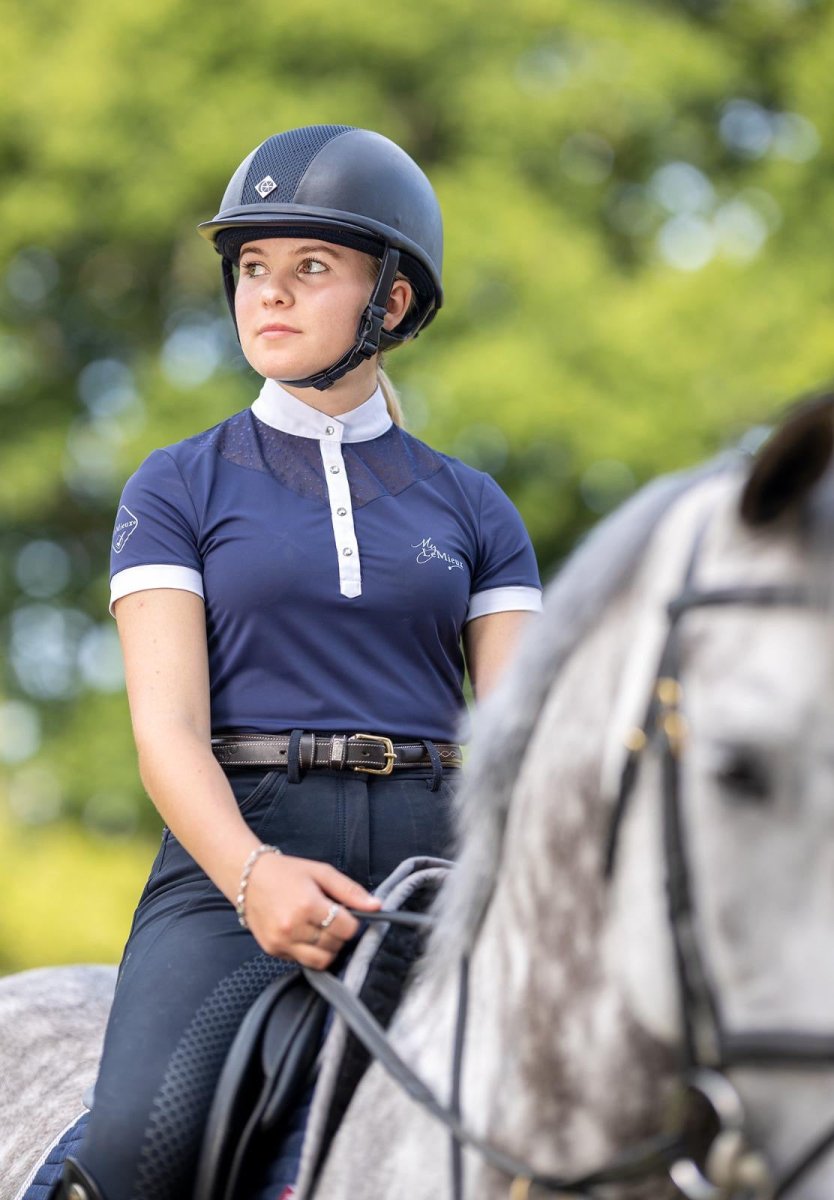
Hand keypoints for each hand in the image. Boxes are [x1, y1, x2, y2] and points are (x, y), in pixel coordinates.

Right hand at [243, 853, 380, 968]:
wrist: (248, 878)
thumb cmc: (287, 872)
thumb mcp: (321, 872)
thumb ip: (350, 891)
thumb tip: (377, 906)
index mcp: (307, 904)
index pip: (346, 928)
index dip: (351, 921)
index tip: (344, 912)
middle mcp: (293, 927)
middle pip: (334, 945)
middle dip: (339, 934)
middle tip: (331, 919)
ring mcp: (281, 942)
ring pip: (320, 960)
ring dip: (327, 948)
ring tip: (320, 929)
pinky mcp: (272, 950)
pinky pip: (302, 961)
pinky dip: (309, 952)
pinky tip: (304, 934)